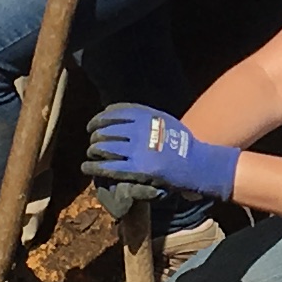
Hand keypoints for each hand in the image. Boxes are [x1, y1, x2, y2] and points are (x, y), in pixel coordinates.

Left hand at [84, 102, 238, 200]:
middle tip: (92, 142)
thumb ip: (143, 116)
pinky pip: (108, 166)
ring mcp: (137, 150)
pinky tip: (86, 167)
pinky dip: (93, 166)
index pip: (115, 112)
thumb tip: (114, 115)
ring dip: (93, 150)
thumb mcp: (164, 120)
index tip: (93, 124)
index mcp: (146, 116)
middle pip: (106, 130)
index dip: (100, 118)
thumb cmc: (181, 143)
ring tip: (91, 154)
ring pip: (104, 147)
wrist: (195, 163)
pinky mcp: (137, 169)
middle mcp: (139, 130)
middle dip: (95, 136)